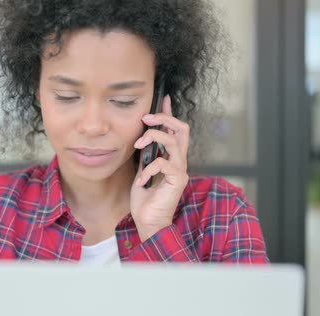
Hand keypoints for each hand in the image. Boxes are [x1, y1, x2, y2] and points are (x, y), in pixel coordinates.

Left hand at [130, 95, 190, 241]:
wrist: (147, 221)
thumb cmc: (145, 199)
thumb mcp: (142, 170)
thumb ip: (146, 155)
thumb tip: (142, 138)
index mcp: (171, 157)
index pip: (175, 130)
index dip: (169, 113)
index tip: (162, 99)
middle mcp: (179, 161)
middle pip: (181, 128)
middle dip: (164, 118)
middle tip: (146, 119)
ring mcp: (180, 170)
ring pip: (174, 141)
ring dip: (153, 137)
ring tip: (138, 145)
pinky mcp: (178, 180)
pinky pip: (164, 163)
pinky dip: (149, 168)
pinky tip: (142, 180)